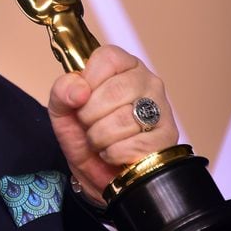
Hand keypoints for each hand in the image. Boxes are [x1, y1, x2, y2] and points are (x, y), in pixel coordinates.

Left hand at [48, 45, 178, 203]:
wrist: (95, 172)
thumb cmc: (82, 133)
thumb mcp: (62, 108)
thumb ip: (62, 91)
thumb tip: (79, 90)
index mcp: (123, 65)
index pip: (108, 58)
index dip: (88, 80)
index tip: (81, 97)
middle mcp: (147, 82)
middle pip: (115, 91)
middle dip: (90, 114)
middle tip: (88, 123)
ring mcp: (162, 109)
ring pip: (124, 119)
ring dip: (100, 137)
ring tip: (101, 139)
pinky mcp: (168, 138)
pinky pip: (134, 144)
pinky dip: (114, 153)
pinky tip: (114, 152)